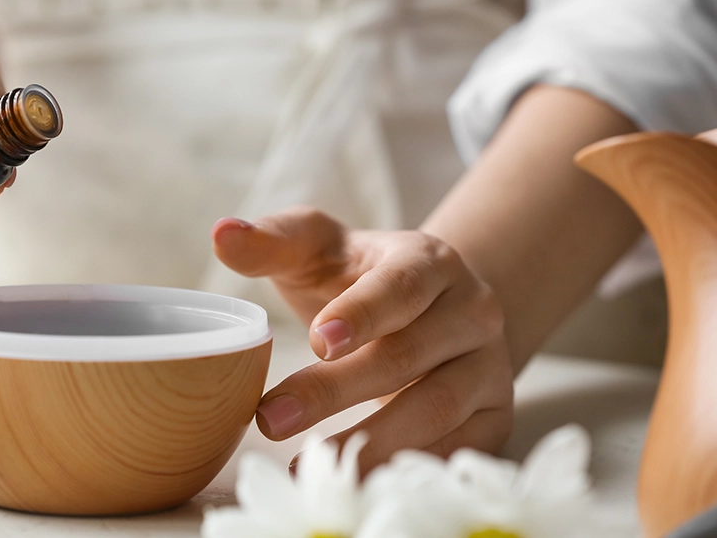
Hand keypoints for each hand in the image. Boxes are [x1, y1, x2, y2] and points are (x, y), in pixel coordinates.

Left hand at [212, 207, 513, 470]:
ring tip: (305, 464)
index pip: (400, 286)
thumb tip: (223, 235)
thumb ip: (273, 241)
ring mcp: (487, 366)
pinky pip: (455, 449)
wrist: (437, 307)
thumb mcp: (319, 247)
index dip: (363, 313)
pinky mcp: (493, 416)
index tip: (317, 340)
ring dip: (369, 442)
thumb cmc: (360, 275)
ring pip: (435, 409)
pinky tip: (355, 481)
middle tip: (271, 419)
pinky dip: (405, 468)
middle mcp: (471, 311)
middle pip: (407, 355)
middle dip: (335, 391)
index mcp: (428, 261)